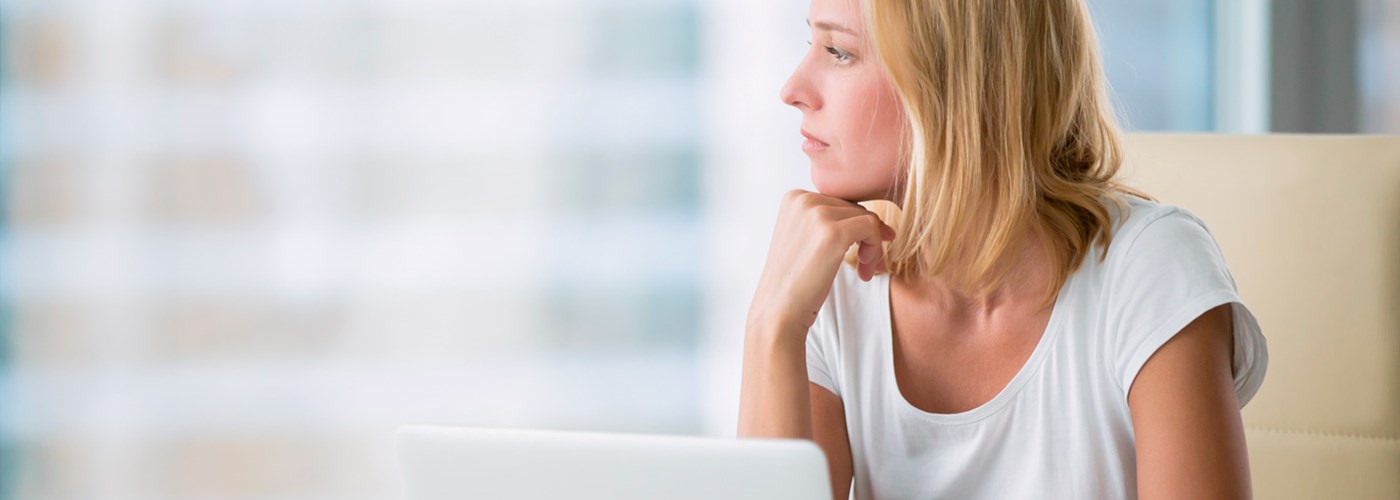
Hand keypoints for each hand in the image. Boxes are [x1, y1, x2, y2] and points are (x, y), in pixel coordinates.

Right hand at [747, 189, 895, 340]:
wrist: (779, 311)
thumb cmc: (794, 282)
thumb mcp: (805, 239)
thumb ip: (828, 221)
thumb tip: (875, 218)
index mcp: (794, 197)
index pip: (840, 203)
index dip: (853, 229)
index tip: (857, 254)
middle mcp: (803, 199)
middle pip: (855, 208)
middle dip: (866, 237)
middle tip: (864, 266)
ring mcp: (817, 214)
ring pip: (867, 218)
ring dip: (872, 246)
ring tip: (864, 271)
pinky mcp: (833, 232)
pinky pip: (872, 228)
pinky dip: (875, 250)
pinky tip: (865, 271)